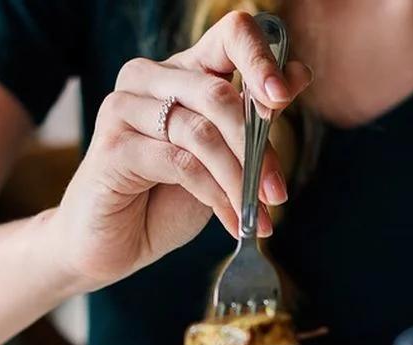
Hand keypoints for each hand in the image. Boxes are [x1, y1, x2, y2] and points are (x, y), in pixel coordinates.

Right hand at [43, 11, 311, 291]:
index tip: (283, 99)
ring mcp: (125, 108)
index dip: (261, 60)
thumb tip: (299, 75)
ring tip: (258, 215)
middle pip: (218, 94)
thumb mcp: (224, 155)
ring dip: (239, 179)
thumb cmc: (169, 195)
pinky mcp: (113, 146)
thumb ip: (254, 118)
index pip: (230, 35)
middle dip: (257, 148)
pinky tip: (231, 221)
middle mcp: (150, 77)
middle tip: (277, 193)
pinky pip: (180, 164)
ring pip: (201, 134)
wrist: (115, 242)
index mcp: (184, 70)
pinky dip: (215, 196)